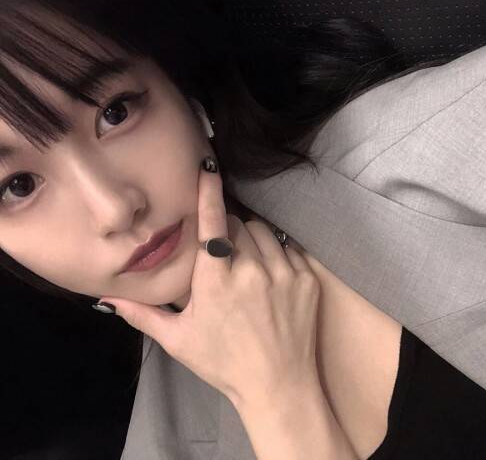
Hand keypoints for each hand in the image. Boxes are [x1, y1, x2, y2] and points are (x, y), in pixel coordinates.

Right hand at [99, 159, 321, 408]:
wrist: (278, 386)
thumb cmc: (224, 364)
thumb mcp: (179, 340)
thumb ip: (144, 314)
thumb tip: (109, 298)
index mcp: (217, 281)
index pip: (211, 223)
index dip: (208, 192)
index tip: (208, 167)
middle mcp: (252, 270)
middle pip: (238, 225)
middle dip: (228, 232)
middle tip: (223, 256)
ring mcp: (285, 273)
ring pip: (265, 232)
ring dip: (252, 239)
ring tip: (246, 265)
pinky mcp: (308, 279)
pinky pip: (289, 248)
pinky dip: (276, 254)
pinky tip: (269, 275)